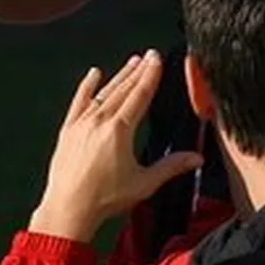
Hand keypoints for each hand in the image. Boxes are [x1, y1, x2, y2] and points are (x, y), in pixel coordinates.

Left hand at [29, 50, 203, 242]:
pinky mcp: (68, 132)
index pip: (139, 95)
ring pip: (103, 93)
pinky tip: (93, 74)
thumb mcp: (143, 183)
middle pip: (122, 90)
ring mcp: (81, 125)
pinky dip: (86, 88)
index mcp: (119, 130)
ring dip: (118, 77)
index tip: (157, 59)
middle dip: (137, 71)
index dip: (150, 75)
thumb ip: (170, 167)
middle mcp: (99, 122)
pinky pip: (78, 103)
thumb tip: (196, 159)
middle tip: (148, 56)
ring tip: (131, 62)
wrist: (68, 209)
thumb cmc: (104, 199)